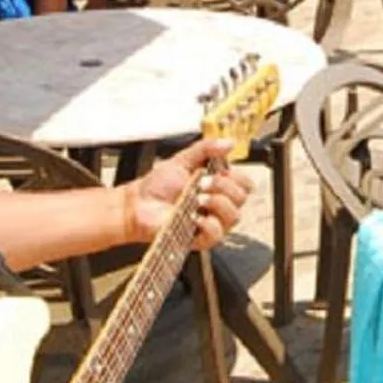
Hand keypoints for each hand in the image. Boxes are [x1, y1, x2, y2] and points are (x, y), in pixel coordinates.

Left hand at [128, 137, 248, 249]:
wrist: (137, 203)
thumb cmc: (157, 185)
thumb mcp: (182, 160)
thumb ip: (205, 149)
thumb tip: (228, 143)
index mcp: (218, 187)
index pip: (245, 184)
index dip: (236, 177)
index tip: (218, 171)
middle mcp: (218, 205)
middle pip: (242, 198)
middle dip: (223, 186)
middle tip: (202, 183)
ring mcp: (211, 223)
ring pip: (234, 217)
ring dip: (217, 203)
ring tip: (197, 199)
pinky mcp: (200, 239)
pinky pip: (217, 235)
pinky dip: (209, 224)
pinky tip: (196, 217)